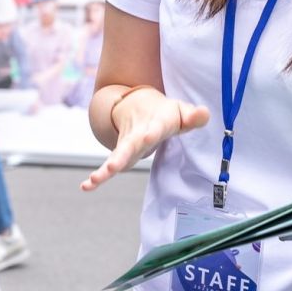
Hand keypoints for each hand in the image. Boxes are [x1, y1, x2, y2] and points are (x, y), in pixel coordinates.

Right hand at [81, 87, 208, 191]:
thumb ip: (193, 116)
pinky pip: (109, 166)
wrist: (138, 104)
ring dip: (106, 169)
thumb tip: (205, 113)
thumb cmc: (165, 113)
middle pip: (129, 145)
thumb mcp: (181, 111)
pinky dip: (98, 176)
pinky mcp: (121, 154)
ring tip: (94, 180)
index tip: (148, 136)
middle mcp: (138, 134)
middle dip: (121, 156)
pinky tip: (86, 186)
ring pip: (116, 156)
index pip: (155, 128)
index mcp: (156, 123)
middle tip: (113, 167)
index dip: (152, 132)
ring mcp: (127, 145)